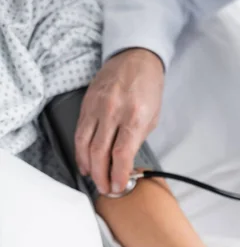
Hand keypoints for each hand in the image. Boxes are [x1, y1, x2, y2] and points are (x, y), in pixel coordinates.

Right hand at [75, 48, 164, 194]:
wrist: (135, 58)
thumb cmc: (147, 89)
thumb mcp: (152, 118)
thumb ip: (137, 141)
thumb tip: (125, 165)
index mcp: (134, 117)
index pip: (121, 155)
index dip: (117, 175)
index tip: (118, 187)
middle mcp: (113, 112)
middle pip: (100, 154)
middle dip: (102, 177)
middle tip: (106, 189)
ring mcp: (97, 107)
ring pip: (85, 145)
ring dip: (88, 167)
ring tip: (95, 179)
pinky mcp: (86, 104)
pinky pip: (79, 133)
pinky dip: (81, 152)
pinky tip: (85, 163)